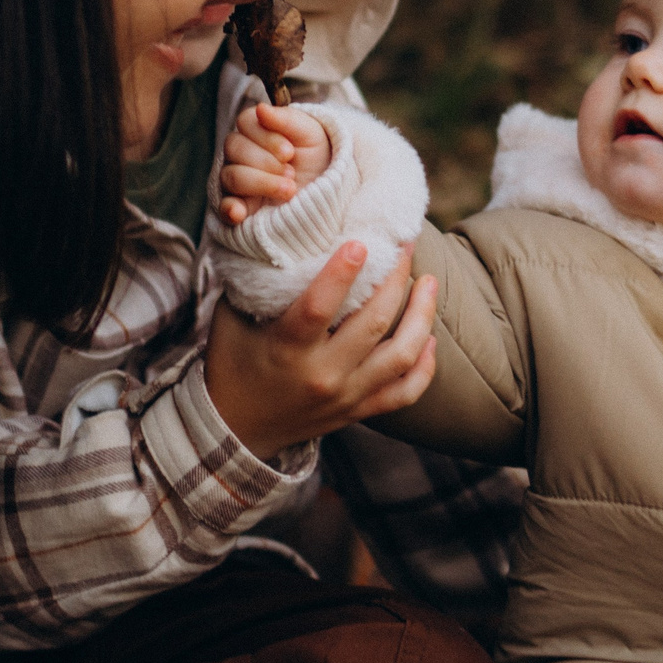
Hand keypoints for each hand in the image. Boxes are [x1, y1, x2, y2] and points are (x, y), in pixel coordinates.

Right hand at [205, 241, 437, 456]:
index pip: (318, 308)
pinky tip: (431, 338)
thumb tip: (283, 232)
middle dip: (395, 278)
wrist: (236, 430)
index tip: (362, 241)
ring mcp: (345, 396)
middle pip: (373, 322)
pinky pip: (405, 392)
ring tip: (428, 282)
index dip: (342, 274)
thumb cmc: (232, 363)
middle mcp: (321, 375)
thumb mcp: (231, 318)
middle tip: (405, 244)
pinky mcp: (358, 410)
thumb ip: (256, 280)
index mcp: (286, 349)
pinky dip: (425, 366)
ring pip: (400, 355)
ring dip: (422, 315)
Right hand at [218, 104, 333, 226]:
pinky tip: (240, 213)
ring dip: (263, 183)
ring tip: (290, 190)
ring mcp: (237, 180)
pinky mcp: (240, 206)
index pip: (245, 123)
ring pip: (233, 176)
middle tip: (292, 173)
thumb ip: (286, 118)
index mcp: (254, 129)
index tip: (290, 152)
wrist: (327, 189)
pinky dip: (230, 209)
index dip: (267, 138)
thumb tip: (261, 109)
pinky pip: (224, 207)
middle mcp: (240, 152)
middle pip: (235, 149)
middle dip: (268, 162)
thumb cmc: (315, 156)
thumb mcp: (310, 133)